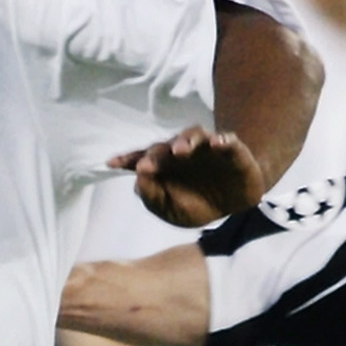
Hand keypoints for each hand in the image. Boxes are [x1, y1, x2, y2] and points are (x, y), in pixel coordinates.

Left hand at [110, 127, 266, 228]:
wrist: (234, 205)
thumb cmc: (198, 205)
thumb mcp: (172, 210)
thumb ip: (153, 198)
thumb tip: (137, 180)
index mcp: (164, 166)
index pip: (142, 158)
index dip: (127, 159)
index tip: (111, 164)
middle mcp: (181, 152)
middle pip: (164, 147)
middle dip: (154, 155)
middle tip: (146, 166)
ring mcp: (205, 147)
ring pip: (192, 135)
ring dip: (185, 141)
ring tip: (181, 151)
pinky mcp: (230, 148)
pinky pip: (226, 140)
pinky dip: (222, 140)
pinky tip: (217, 144)